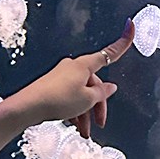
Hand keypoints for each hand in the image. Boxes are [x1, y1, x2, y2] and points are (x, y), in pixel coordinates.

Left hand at [7, 21, 133, 138]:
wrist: (29, 106)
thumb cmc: (57, 100)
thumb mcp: (87, 99)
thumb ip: (102, 93)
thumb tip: (111, 87)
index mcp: (84, 65)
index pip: (109, 54)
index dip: (122, 43)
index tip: (130, 27)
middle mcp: (73, 68)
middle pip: (94, 84)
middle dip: (97, 105)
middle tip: (100, 122)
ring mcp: (62, 76)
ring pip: (82, 94)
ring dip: (85, 113)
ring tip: (84, 131)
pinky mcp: (53, 86)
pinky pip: (70, 97)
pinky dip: (74, 111)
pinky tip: (74, 125)